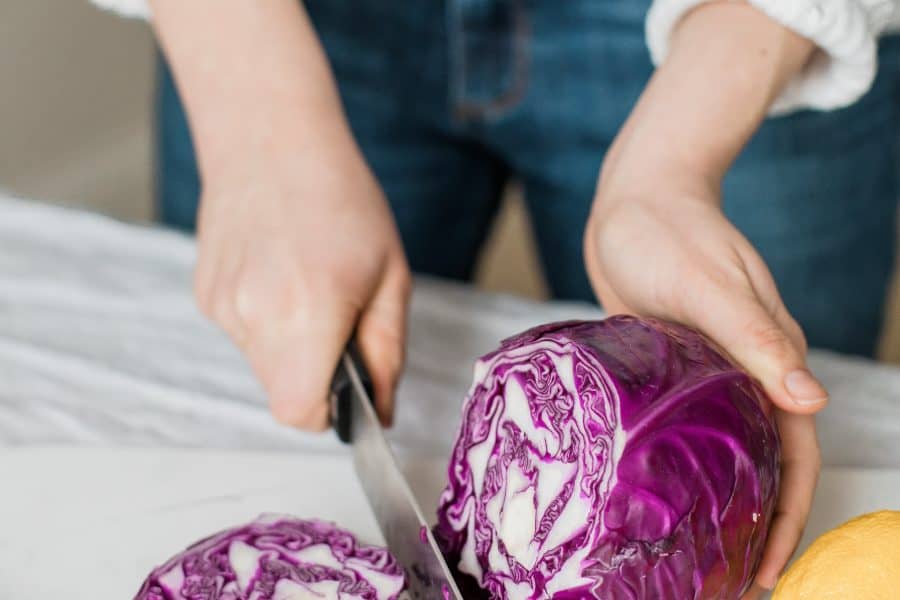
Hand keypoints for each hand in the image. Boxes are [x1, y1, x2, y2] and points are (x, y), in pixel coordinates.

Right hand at [194, 137, 409, 429]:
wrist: (271, 139)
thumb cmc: (342, 200)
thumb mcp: (390, 277)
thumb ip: (387, 355)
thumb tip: (381, 411)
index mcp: (308, 312)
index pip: (300, 412)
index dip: (328, 412)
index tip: (348, 388)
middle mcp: (254, 315)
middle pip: (282, 393)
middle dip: (316, 376)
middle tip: (338, 321)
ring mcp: (221, 305)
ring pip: (263, 365)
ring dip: (291, 346)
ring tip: (307, 286)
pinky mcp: (205, 294)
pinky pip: (244, 333)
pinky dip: (266, 321)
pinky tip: (279, 273)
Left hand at [585, 175, 821, 591]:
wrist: (634, 200)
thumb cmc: (668, 231)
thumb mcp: (707, 281)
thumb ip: (752, 335)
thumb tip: (810, 402)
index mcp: (766, 354)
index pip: (794, 450)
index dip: (790, 511)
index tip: (772, 566)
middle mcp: (743, 369)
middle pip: (764, 459)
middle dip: (757, 521)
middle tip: (728, 577)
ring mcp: (706, 368)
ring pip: (724, 446)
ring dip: (720, 497)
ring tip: (694, 550)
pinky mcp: (670, 363)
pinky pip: (684, 421)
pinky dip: (681, 459)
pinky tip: (656, 487)